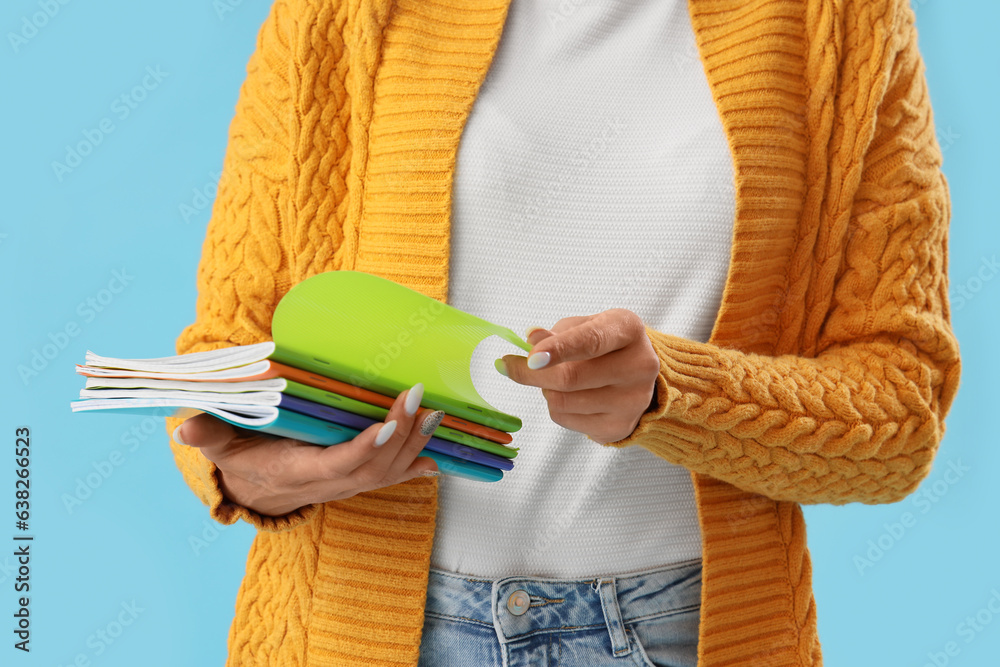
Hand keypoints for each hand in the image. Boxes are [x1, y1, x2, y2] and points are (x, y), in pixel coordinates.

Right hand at [171, 383, 443, 517]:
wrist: (256, 492)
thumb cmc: (242, 461)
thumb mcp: (220, 447)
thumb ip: (208, 434)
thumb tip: (184, 427)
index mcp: (299, 472)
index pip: (339, 464)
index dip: (365, 448)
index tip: (387, 424)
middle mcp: (329, 484)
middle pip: (375, 467)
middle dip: (401, 435)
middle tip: (419, 399)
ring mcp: (346, 485)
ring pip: (390, 471)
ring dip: (416, 444)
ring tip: (436, 413)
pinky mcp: (357, 480)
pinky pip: (393, 476)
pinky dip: (417, 465)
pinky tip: (439, 455)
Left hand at [498, 309, 659, 443]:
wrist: (635, 375)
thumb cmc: (603, 344)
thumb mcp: (583, 326)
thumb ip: (557, 333)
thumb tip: (531, 339)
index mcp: (628, 330)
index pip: (591, 341)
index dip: (559, 349)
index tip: (531, 358)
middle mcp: (639, 366)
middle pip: (571, 378)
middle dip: (531, 373)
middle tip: (509, 365)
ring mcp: (632, 401)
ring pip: (562, 401)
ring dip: (546, 389)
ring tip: (557, 380)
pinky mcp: (619, 427)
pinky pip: (565, 419)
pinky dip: (556, 407)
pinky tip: (572, 396)